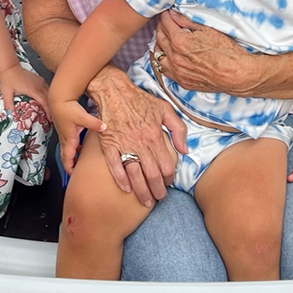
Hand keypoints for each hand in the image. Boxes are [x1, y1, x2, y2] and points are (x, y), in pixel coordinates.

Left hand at [0, 63, 49, 116]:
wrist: (10, 68)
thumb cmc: (8, 80)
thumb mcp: (6, 93)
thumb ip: (8, 104)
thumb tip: (10, 114)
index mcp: (32, 89)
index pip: (44, 102)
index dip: (48, 111)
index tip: (50, 118)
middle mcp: (39, 85)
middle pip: (49, 98)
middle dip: (51, 108)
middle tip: (51, 118)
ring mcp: (40, 81)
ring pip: (50, 93)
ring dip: (51, 101)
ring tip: (50, 110)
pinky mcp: (40, 79)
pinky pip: (48, 88)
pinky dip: (49, 95)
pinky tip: (47, 100)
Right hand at [50, 96, 103, 174]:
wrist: (59, 98)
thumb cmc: (68, 108)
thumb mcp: (82, 116)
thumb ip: (94, 123)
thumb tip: (104, 127)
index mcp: (69, 139)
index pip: (67, 159)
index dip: (70, 169)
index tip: (75, 177)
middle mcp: (65, 139)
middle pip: (66, 157)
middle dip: (71, 166)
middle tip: (78, 173)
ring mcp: (65, 134)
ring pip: (68, 150)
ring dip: (73, 157)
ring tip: (81, 162)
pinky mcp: (66, 129)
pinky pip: (69, 143)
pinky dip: (74, 148)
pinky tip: (81, 146)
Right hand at [87, 65, 184, 206]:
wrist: (114, 91)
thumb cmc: (140, 100)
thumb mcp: (165, 109)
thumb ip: (178, 129)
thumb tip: (185, 150)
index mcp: (155, 136)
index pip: (166, 165)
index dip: (169, 178)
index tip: (168, 184)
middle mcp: (140, 143)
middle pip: (152, 175)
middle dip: (157, 191)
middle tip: (159, 199)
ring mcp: (123, 144)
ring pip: (134, 174)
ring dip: (141, 191)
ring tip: (145, 201)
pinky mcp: (108, 144)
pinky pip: (114, 166)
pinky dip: (121, 180)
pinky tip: (126, 189)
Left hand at [154, 10, 259, 95]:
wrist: (236, 74)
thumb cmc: (226, 51)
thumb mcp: (207, 29)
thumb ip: (186, 21)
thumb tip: (173, 14)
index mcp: (180, 42)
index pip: (165, 24)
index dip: (165, 16)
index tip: (167, 13)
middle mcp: (175, 58)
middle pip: (160, 37)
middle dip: (161, 27)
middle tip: (165, 22)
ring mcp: (177, 71)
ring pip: (158, 55)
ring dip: (160, 44)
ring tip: (165, 38)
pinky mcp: (182, 81)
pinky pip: (165, 70)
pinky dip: (163, 60)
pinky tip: (168, 55)